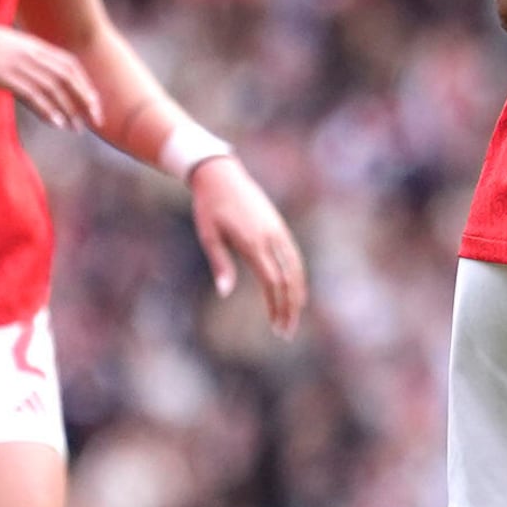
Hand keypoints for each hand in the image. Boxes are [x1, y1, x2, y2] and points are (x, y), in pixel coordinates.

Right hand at [0, 16, 99, 130]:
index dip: (84, 83)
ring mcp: (18, 63)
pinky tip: (57, 123)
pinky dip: (48, 109)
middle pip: (68, 77)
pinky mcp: (3, 76)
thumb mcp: (2, 44)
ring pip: (54, 88)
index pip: (69, 64)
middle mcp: (30, 52)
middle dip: (85, 99)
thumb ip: (21, 54)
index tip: (92, 101)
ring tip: (77, 127)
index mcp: (32, 44)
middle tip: (95, 119)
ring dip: (69, 109)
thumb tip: (31, 70)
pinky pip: (33, 95)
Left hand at [189, 153, 305, 336]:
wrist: (220, 175)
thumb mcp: (208, 236)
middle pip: (290, 279)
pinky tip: (294, 288)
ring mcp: (278, 231)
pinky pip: (294, 256)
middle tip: (286, 332)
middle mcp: (271, 237)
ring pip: (297, 268)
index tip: (277, 327)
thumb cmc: (209, 207)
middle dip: (290, 308)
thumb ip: (220, 264)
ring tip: (294, 315)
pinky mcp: (278, 226)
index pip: (273, 282)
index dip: (278, 306)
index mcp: (253, 242)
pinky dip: (298, 276)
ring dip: (297, 294)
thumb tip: (225, 293)